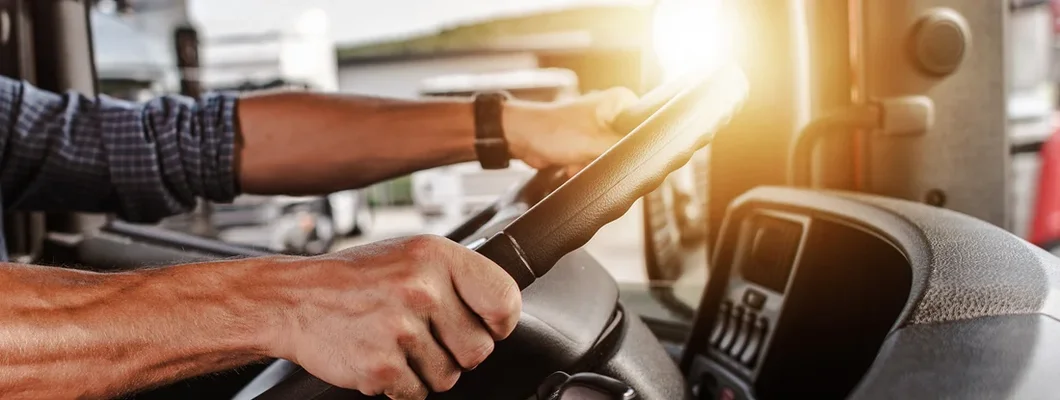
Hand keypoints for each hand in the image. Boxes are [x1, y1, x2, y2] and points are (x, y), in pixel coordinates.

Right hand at [263, 235, 520, 398]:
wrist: (293, 299)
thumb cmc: (357, 278)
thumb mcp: (411, 256)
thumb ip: (456, 278)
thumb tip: (501, 310)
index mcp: (436, 256)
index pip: (504, 298)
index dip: (500, 321)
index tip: (490, 326)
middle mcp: (421, 289)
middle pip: (479, 349)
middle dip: (457, 352)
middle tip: (427, 336)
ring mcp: (400, 329)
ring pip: (448, 376)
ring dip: (426, 370)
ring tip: (397, 343)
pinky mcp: (381, 365)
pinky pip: (417, 393)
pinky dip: (401, 384)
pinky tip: (381, 357)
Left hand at [503, 87, 638, 175]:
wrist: (521, 137)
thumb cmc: (553, 132)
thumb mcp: (596, 143)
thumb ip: (625, 150)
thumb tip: (648, 157)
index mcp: (620, 101)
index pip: (645, 126)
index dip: (636, 145)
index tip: (622, 155)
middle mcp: (612, 110)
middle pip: (626, 144)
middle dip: (607, 158)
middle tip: (592, 157)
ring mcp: (599, 126)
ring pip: (610, 155)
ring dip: (593, 164)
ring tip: (577, 160)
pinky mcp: (587, 140)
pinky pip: (596, 159)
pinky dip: (584, 165)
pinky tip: (571, 164)